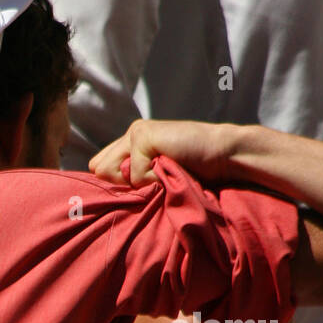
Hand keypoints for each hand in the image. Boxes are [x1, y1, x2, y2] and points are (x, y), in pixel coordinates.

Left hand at [90, 119, 234, 187]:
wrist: (224, 156)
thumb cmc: (194, 172)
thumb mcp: (157, 177)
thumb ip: (131, 179)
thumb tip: (102, 190)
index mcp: (130, 145)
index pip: (98, 167)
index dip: (112, 184)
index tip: (139, 187)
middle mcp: (130, 135)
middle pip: (98, 170)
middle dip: (120, 184)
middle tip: (153, 179)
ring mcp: (136, 133)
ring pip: (112, 173)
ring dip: (137, 182)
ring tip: (163, 172)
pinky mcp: (143, 136)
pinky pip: (134, 174)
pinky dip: (152, 179)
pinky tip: (173, 166)